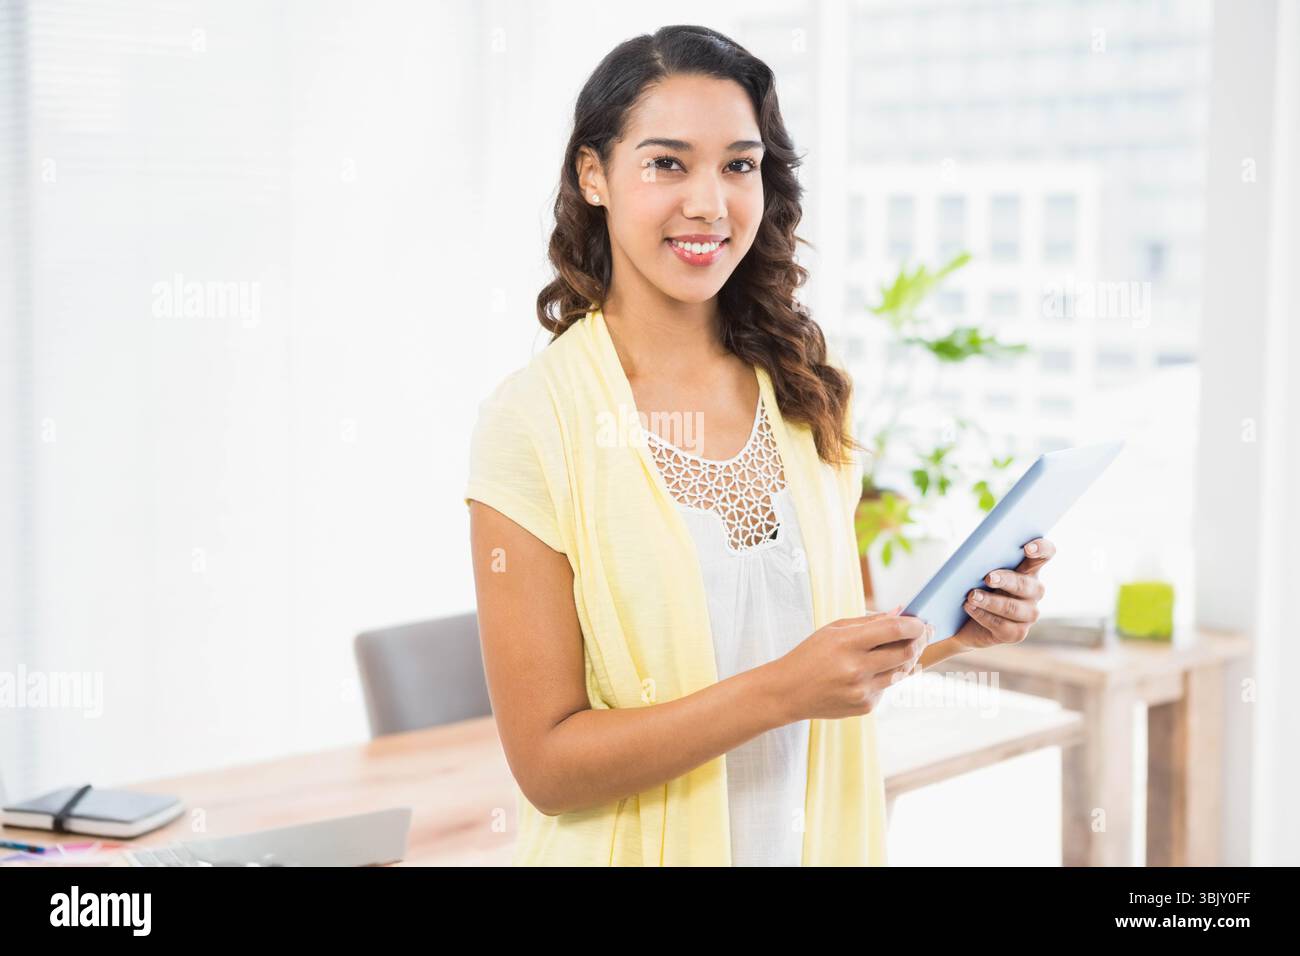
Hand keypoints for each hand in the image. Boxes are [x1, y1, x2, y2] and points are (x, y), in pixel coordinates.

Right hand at [773, 611, 932, 720]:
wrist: (787, 692)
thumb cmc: (810, 655)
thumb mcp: (833, 630)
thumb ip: (869, 621)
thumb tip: (902, 611)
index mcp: (847, 643)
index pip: (894, 630)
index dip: (915, 624)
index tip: (922, 621)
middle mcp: (856, 669)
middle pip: (906, 652)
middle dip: (919, 641)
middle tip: (923, 634)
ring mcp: (862, 691)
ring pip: (902, 672)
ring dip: (907, 659)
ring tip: (902, 648)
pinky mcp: (865, 707)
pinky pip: (887, 688)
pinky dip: (886, 677)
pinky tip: (871, 672)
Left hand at [951, 537, 1054, 649]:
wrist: (962, 620)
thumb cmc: (973, 586)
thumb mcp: (978, 570)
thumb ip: (985, 560)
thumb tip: (976, 555)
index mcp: (1029, 569)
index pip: (1045, 554)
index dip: (1041, 549)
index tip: (1027, 548)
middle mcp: (1034, 592)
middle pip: (1026, 584)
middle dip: (1006, 580)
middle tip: (988, 578)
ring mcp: (1028, 614)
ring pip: (1013, 608)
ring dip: (991, 601)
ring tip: (971, 596)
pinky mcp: (1017, 633)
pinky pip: (1003, 626)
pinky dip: (984, 616)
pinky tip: (970, 608)